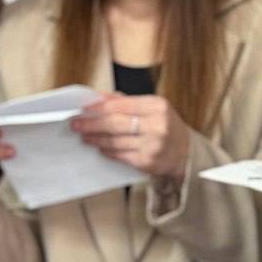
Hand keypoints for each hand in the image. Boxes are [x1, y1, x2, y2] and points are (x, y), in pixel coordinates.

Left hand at [70, 94, 191, 182]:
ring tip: (84, 136)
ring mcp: (152, 145)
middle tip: (76, 124)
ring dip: (96, 139)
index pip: (121, 104)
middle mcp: (156, 125)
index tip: (84, 108)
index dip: (99, 107)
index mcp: (157, 106)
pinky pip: (120, 155)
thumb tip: (99, 98)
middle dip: (92, 123)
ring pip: (115, 141)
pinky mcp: (147, 162)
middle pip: (115, 123)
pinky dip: (107, 151)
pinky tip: (99, 148)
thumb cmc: (165, 127)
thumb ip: (127, 103)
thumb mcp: (152, 109)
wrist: (186, 154)